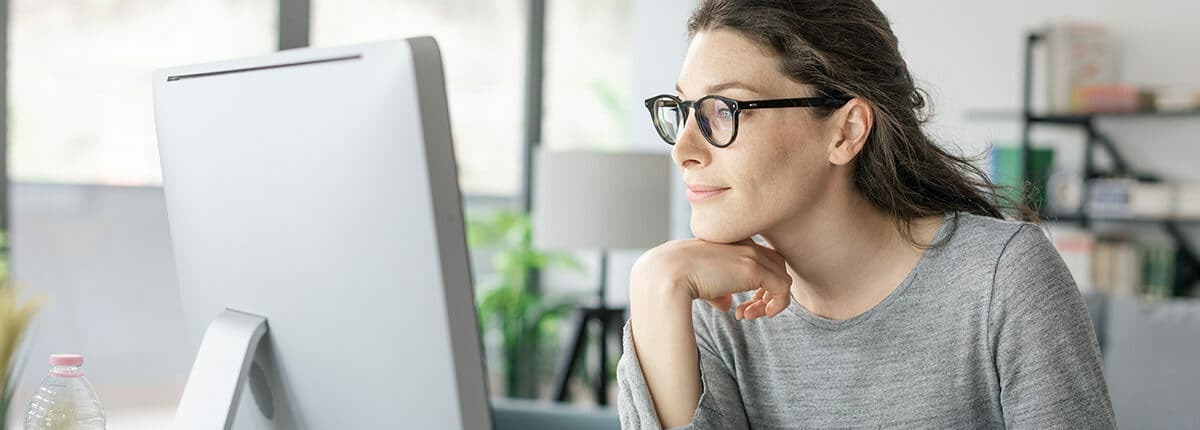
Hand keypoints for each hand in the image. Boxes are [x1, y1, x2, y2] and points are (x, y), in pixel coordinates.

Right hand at [632, 238, 792, 319]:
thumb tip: (726, 304)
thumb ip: (718, 290)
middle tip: (747, 311)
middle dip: (766, 291)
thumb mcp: (700, 282)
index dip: (758, 282)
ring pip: (782, 278)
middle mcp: (745, 244)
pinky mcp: (754, 270)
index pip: (760, 257)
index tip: (741, 303)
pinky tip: (752, 316)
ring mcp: (751, 255)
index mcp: (732, 241)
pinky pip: (783, 289)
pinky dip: (775, 306)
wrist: (668, 272)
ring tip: (748, 315)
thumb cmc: (677, 276)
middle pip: (775, 266)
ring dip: (769, 302)